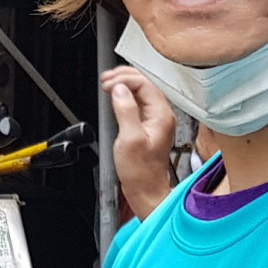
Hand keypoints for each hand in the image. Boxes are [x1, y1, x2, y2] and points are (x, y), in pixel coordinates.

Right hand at [104, 68, 177, 219]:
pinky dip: (126, 95)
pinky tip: (115, 95)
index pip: (145, 84)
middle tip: (105, 80)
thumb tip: (119, 91)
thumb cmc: (140, 172)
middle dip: (124, 77)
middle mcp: (162, 115)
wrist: (146, 189)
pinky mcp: (149, 125)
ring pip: (141, 91)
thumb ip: (125, 111)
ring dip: (124, 84)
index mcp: (161, 115)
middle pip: (145, 84)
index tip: (108, 83)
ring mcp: (156, 119)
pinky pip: (138, 103)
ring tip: (108, 84)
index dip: (124, 79)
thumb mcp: (129, 140)